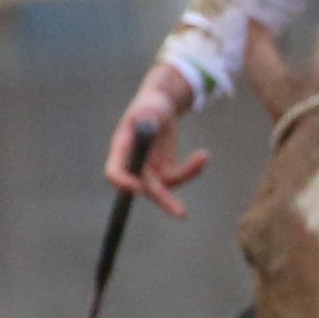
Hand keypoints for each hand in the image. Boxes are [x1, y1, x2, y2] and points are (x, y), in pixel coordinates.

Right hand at [104, 63, 208, 216]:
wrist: (162, 106)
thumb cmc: (151, 104)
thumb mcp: (150, 106)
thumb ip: (147, 116)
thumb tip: (148, 125)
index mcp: (121, 149)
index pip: (114, 173)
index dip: (124, 183)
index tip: (139, 188)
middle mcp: (133, 164)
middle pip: (143, 189)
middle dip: (163, 200)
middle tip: (181, 213)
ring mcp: (148, 170)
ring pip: (166, 186)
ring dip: (186, 174)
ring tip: (203, 156)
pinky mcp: (164, 171)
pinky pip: (178, 177)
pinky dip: (193, 169)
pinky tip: (203, 155)